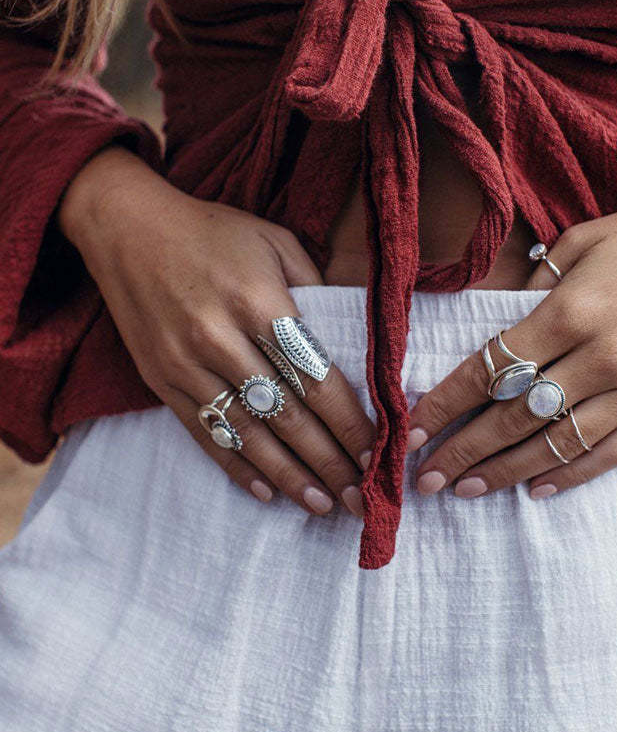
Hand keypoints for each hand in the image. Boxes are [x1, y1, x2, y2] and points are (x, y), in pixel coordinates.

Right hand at [59, 146, 374, 517]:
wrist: (124, 227)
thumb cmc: (211, 231)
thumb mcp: (275, 239)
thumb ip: (318, 285)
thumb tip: (357, 330)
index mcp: (258, 301)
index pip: (315, 377)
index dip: (349, 422)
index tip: (377, 453)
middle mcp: (220, 339)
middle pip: (287, 415)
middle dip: (329, 461)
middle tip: (361, 497)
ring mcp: (185, 365)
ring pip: (247, 434)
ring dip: (289, 476)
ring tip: (323, 504)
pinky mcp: (160, 381)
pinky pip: (204, 433)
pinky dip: (237, 467)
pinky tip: (267, 492)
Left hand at [407, 173, 616, 499]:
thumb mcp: (586, 239)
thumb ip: (536, 284)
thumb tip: (500, 322)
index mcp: (571, 311)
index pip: (490, 369)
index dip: (445, 403)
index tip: (412, 428)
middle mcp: (602, 357)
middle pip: (513, 416)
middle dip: (463, 449)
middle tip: (426, 477)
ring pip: (557, 444)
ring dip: (505, 472)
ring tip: (466, 489)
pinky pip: (613, 453)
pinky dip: (572, 475)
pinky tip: (537, 490)